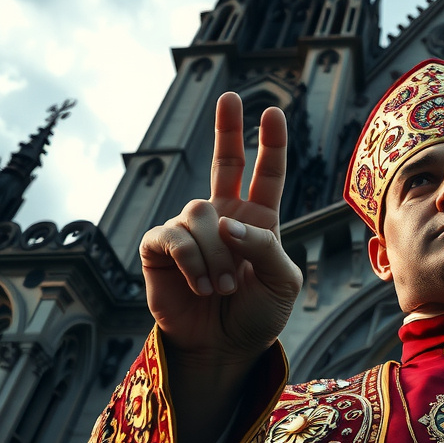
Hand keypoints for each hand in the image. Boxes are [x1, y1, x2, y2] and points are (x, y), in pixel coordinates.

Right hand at [139, 93, 302, 371]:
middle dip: (226, 129)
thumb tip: (227, 221)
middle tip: (228, 95)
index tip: (272, 112)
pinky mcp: (160, 248)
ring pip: (201, 216)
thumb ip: (265, 246)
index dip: (270, 144)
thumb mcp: (282, 282)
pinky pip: (173, 237)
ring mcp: (190, 230)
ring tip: (224, 288)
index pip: (267, 174)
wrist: (224, 347)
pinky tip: (202, 285)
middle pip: (224, 161)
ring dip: (216, 255)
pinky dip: (192, 262)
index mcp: (259, 220)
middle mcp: (223, 217)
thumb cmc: (259, 314)